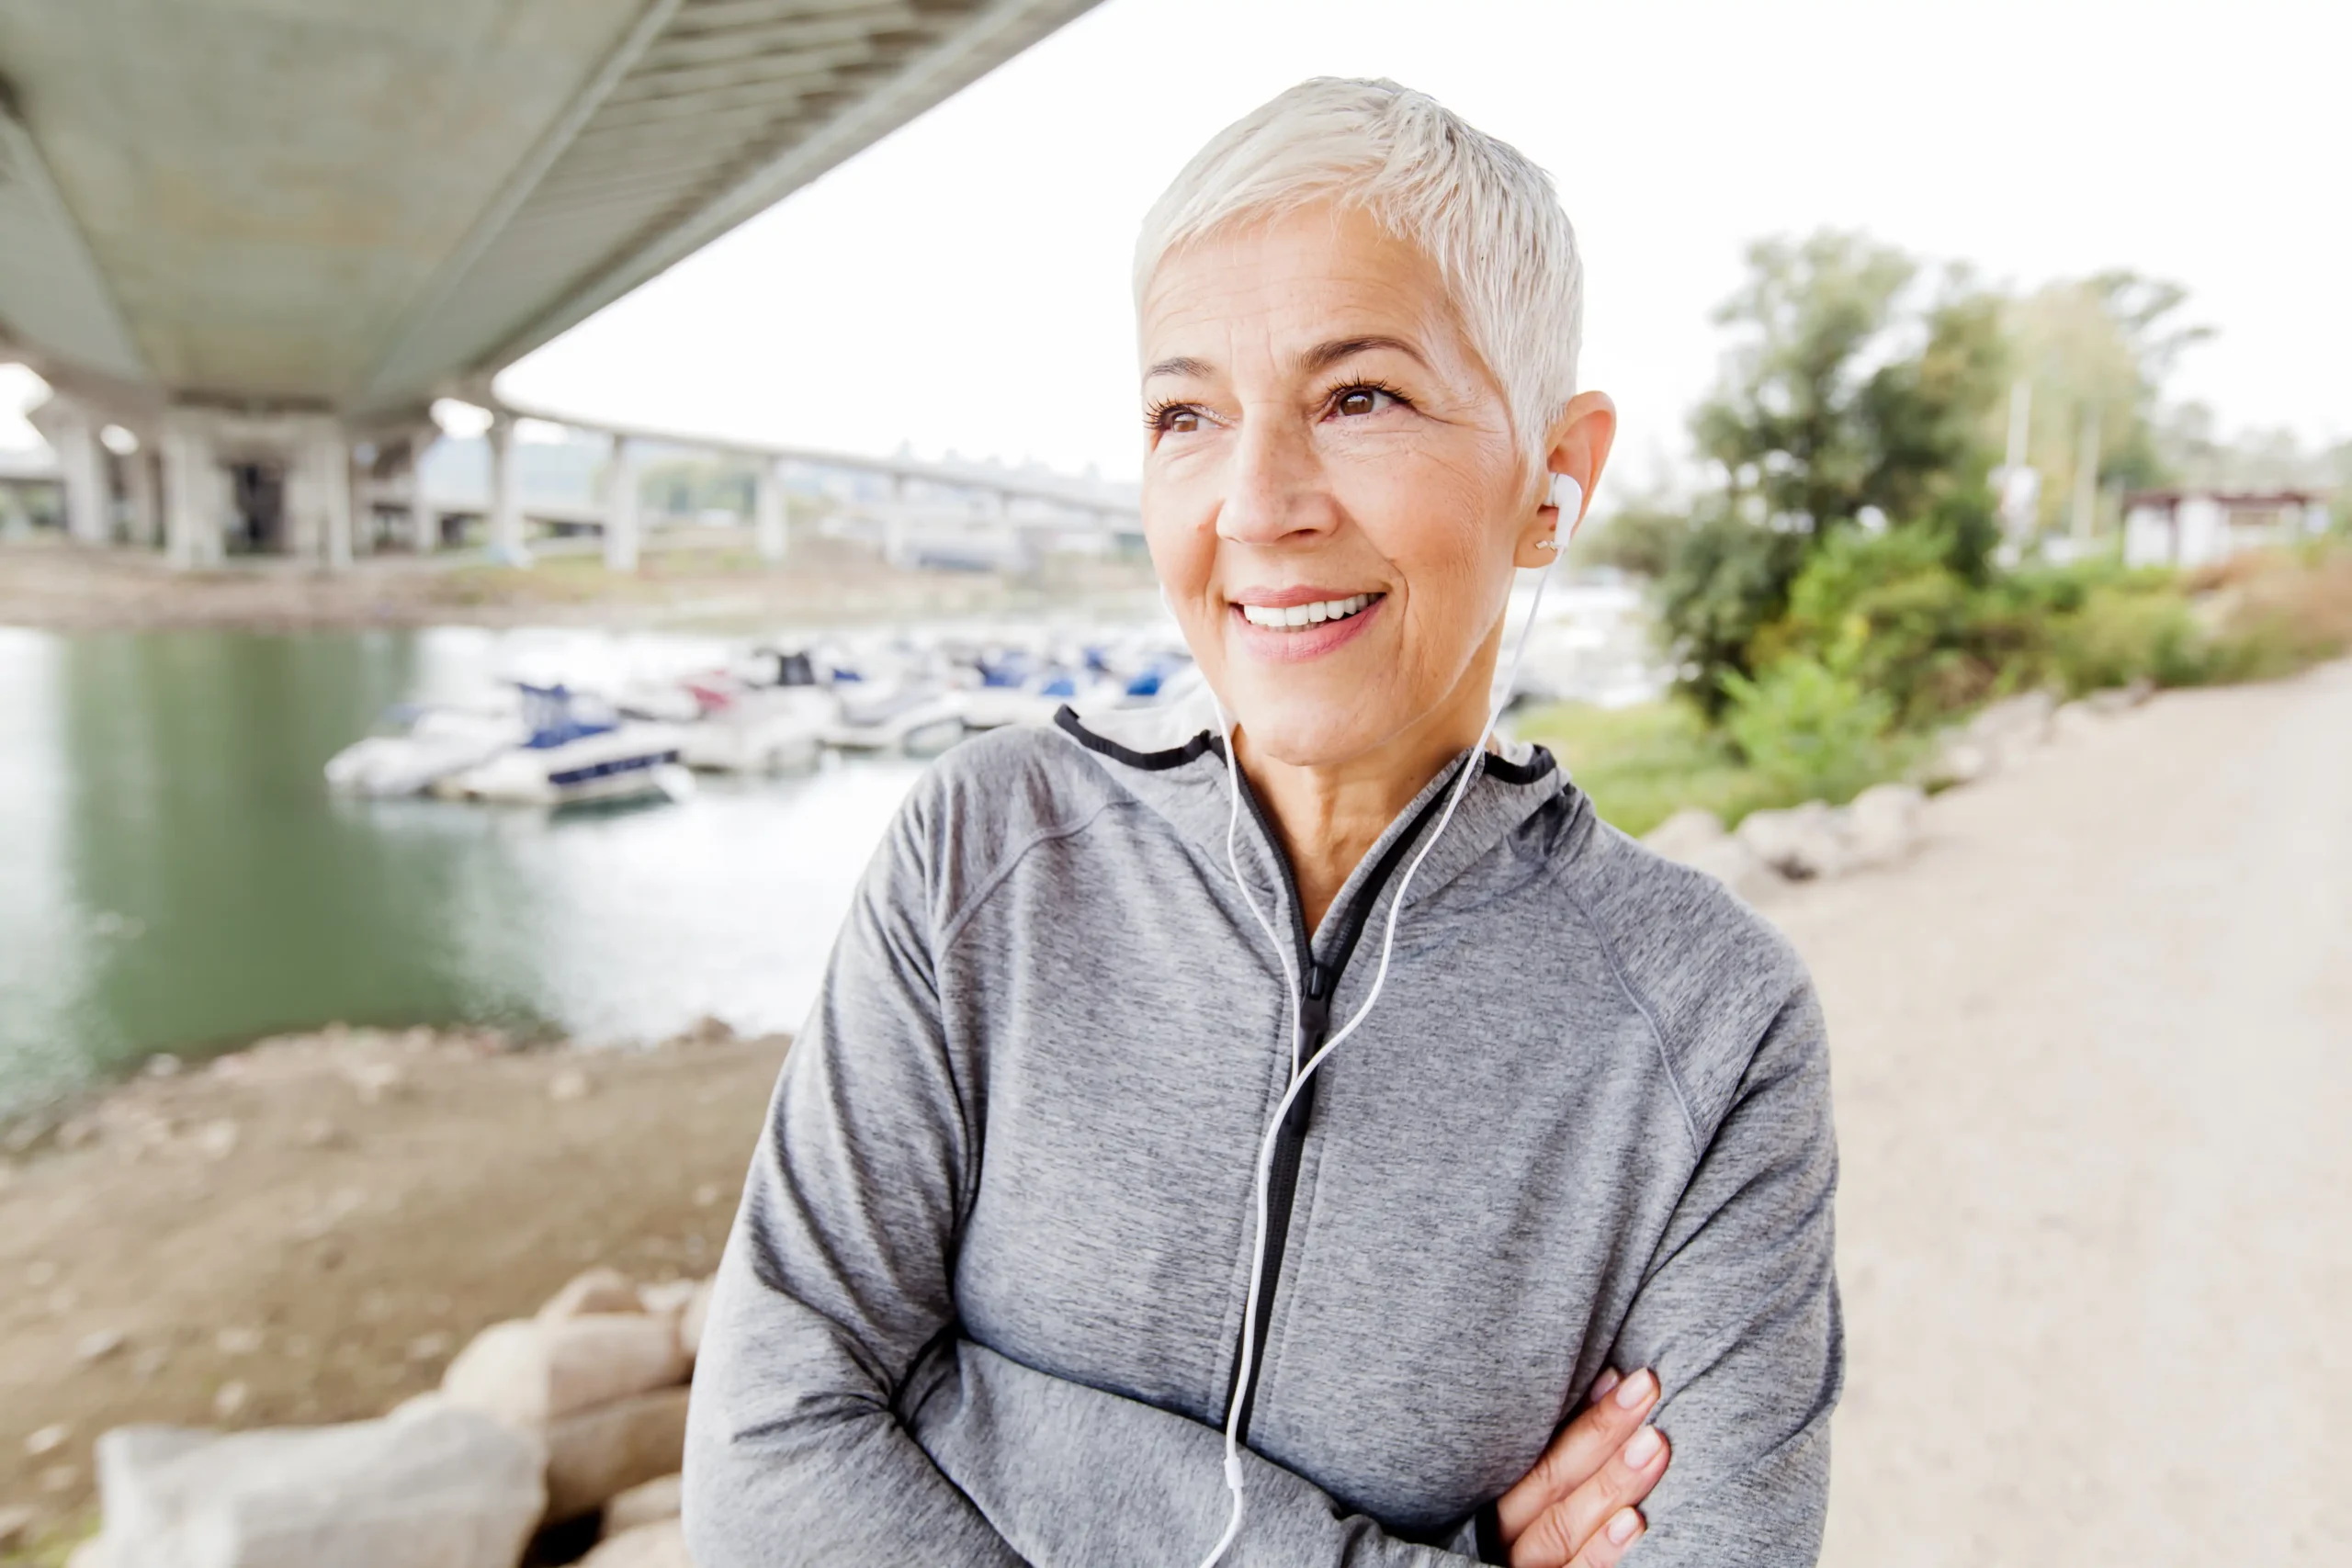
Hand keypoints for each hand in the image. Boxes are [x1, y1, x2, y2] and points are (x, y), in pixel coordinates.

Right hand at [1492, 1368, 1670, 1566]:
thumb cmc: (1540, 1552)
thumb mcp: (1534, 1508)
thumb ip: (1561, 1470)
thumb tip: (1615, 1383)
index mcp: (1499, 1511)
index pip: (1538, 1455)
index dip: (1581, 1418)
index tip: (1621, 1376)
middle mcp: (1505, 1544)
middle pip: (1551, 1485)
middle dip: (1601, 1433)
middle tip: (1646, 1388)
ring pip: (1563, 1528)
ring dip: (1611, 1482)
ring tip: (1654, 1442)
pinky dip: (1604, 1550)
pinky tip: (1635, 1520)